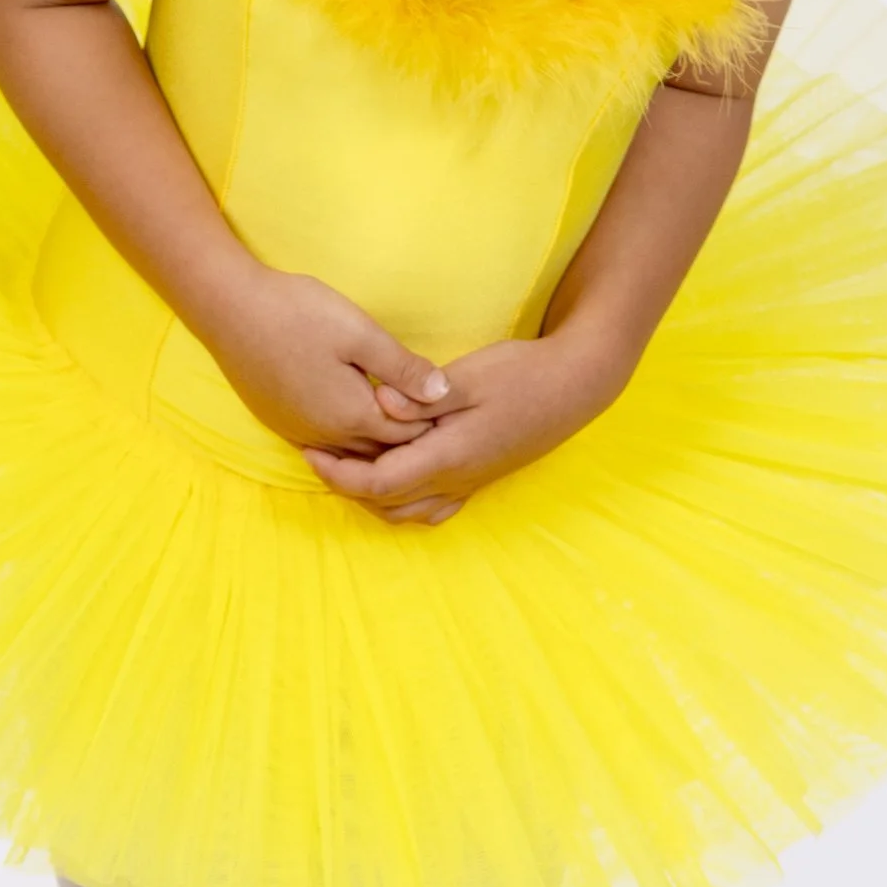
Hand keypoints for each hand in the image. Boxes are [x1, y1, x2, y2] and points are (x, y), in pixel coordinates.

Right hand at [205, 265, 456, 455]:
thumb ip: (403, 367)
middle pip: (382, 452)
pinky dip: (347, 441)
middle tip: (437, 419)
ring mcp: (299, 432)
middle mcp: (326, 435)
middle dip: (409, 440)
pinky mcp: (280, 423)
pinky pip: (324, 446)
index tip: (453, 407)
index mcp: (352, 415)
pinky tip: (356, 420)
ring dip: (377, 443)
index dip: (433, 423)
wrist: (228, 308)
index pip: (408, 436)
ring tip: (401, 420)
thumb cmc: (296, 312)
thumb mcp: (359, 332)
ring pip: (352, 453)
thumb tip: (444, 393)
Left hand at [300, 327, 626, 525]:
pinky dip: (404, 499)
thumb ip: (420, 396)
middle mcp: (457, 480)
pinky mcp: (480, 476)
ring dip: (374, 497)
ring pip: (409, 511)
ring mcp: (470, 483)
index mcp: (448, 457)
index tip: (310, 451)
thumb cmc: (523, 375)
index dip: (338, 474)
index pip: (378, 483)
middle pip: (387, 504)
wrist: (576, 386)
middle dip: (347, 486)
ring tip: (349, 466)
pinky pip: (433, 506)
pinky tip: (396, 474)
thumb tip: (379, 407)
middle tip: (318, 456)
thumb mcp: (470, 376)